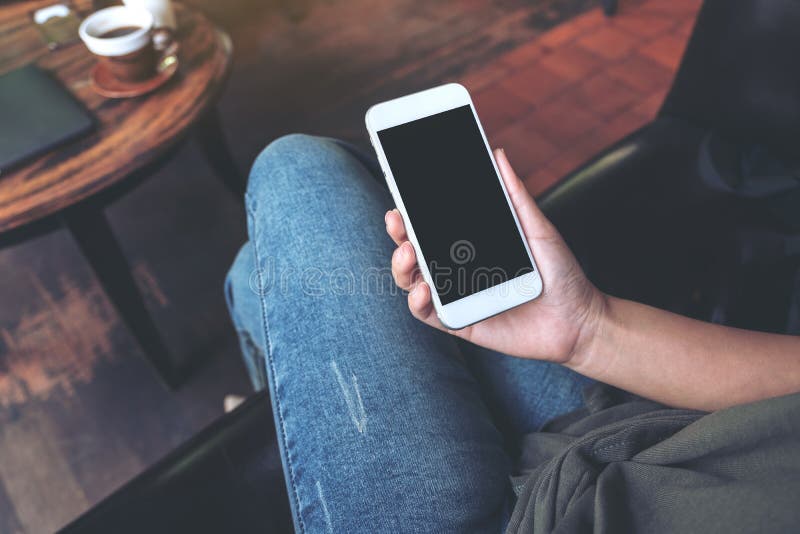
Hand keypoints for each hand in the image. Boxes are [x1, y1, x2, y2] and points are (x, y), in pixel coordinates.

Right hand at [386, 148, 605, 364]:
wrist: (580, 319)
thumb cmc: (560, 273)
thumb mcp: (538, 227)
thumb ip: (514, 195)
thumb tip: (497, 154)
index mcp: (470, 244)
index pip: (432, 225)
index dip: (411, 212)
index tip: (401, 195)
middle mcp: (458, 268)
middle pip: (414, 249)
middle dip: (399, 233)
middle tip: (397, 219)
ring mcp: (457, 296)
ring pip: (413, 280)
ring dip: (402, 265)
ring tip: (409, 253)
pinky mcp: (460, 322)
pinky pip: (429, 314)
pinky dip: (418, 302)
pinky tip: (423, 290)